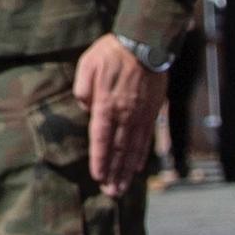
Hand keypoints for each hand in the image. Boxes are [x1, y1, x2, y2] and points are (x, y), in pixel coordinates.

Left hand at [73, 35, 159, 194]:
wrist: (144, 42)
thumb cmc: (111, 52)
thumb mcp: (87, 65)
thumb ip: (83, 90)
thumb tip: (85, 109)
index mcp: (106, 104)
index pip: (100, 139)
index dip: (99, 159)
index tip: (98, 176)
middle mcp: (124, 114)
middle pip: (118, 149)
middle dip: (113, 172)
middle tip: (111, 192)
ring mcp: (140, 114)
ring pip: (133, 148)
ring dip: (127, 169)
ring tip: (123, 187)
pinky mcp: (152, 111)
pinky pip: (146, 137)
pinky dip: (141, 154)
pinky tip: (138, 167)